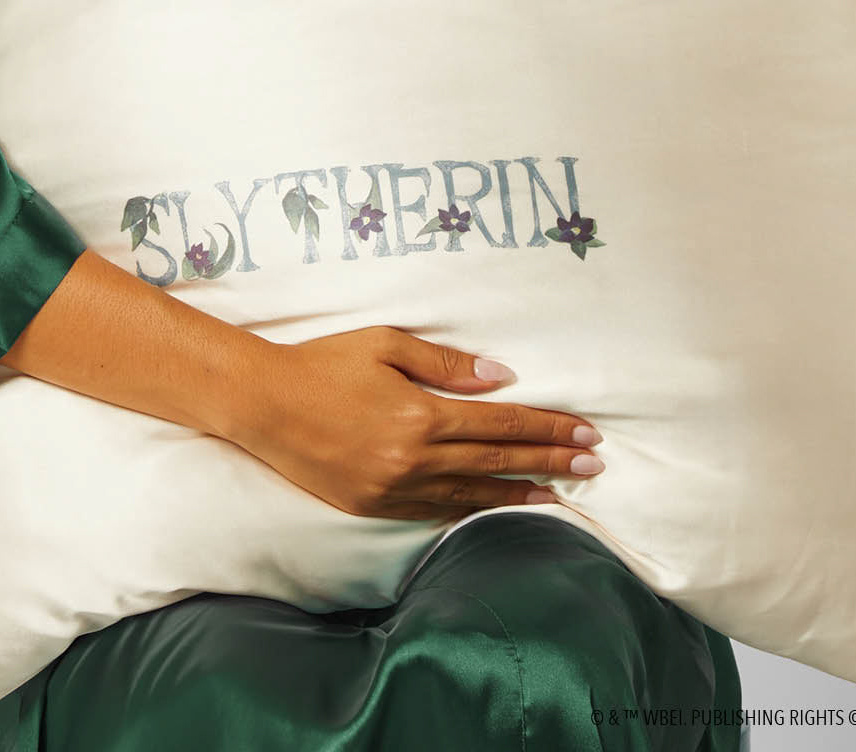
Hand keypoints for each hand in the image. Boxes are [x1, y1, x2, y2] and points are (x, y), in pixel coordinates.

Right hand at [226, 325, 604, 521]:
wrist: (263, 403)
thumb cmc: (324, 363)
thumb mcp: (385, 343)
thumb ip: (445, 363)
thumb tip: (499, 379)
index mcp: (420, 415)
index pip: (501, 423)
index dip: (547, 427)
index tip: (584, 432)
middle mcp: (413, 459)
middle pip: (497, 461)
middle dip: (549, 462)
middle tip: (593, 465)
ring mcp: (393, 489)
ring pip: (471, 494)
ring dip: (519, 493)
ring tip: (558, 494)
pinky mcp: (372, 506)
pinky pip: (435, 512)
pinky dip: (472, 509)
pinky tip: (495, 506)